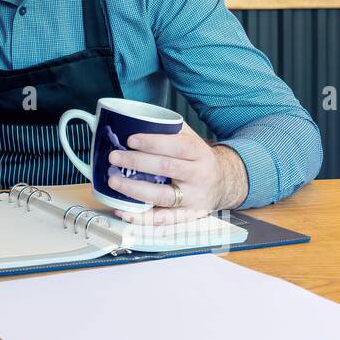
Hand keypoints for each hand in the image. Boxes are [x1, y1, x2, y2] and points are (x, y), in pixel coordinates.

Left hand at [105, 129, 247, 224]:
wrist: (225, 183)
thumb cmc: (198, 158)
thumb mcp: (192, 139)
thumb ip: (170, 129)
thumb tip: (135, 120)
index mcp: (199, 152)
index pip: (177, 146)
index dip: (153, 142)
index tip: (130, 140)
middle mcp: (198, 175)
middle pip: (167, 168)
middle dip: (137, 162)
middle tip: (114, 157)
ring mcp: (193, 198)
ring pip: (162, 195)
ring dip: (135, 189)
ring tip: (114, 181)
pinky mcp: (186, 216)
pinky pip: (162, 220)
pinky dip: (141, 217)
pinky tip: (123, 210)